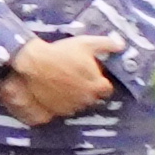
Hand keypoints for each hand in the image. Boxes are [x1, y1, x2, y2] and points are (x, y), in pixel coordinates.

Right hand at [0, 33, 123, 125]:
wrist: (32, 64)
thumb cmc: (60, 53)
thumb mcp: (85, 44)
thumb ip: (106, 45)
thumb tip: (121, 45)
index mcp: (96, 86)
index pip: (106, 89)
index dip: (101, 82)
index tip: (93, 75)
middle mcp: (86, 100)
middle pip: (92, 97)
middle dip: (87, 89)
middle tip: (76, 78)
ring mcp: (70, 107)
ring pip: (77, 104)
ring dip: (74, 96)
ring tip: (63, 84)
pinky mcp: (55, 111)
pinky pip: (62, 109)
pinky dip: (60, 102)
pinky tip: (53, 92)